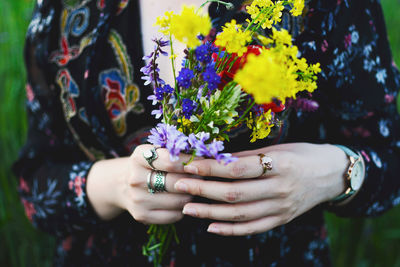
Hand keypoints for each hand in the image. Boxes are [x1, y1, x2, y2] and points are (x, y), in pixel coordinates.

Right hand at [87, 144, 193, 223]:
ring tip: (194, 188)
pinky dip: (182, 209)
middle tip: (202, 177)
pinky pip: (173, 215)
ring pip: (178, 200)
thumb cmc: (146, 164)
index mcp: (139, 157)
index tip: (202, 162)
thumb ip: (173, 151)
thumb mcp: (153, 151)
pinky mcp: (141, 215)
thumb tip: (202, 155)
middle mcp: (135, 179)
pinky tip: (182, 201)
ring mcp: (138, 199)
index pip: (171, 161)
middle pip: (176, 182)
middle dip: (194, 180)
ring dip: (191, 195)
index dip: (190, 162)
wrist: (120, 184)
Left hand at [174, 143, 347, 235]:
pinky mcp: (281, 220)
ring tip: (187, 207)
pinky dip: (230, 230)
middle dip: (203, 190)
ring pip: (240, 214)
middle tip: (179, 185)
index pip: (238, 169)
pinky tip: (211, 227)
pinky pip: (253, 228)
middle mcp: (280, 189)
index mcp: (280, 165)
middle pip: (235, 193)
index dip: (211, 168)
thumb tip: (216, 159)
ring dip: (210, 213)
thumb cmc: (303, 155)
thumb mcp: (278, 149)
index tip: (189, 164)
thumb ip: (249, 157)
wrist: (333, 175)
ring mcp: (281, 208)